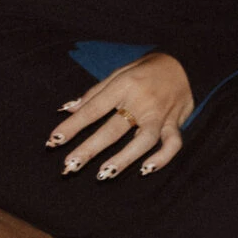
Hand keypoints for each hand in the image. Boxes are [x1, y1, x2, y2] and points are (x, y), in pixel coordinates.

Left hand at [48, 53, 192, 179]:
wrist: (183, 63)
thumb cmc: (143, 71)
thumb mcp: (116, 74)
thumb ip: (93, 94)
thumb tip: (66, 108)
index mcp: (122, 87)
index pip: (93, 109)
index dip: (73, 125)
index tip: (54, 140)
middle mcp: (141, 102)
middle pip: (113, 129)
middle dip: (90, 149)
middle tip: (71, 165)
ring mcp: (160, 115)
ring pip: (143, 141)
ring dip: (123, 159)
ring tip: (104, 174)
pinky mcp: (176, 123)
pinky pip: (172, 144)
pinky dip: (161, 158)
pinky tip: (145, 170)